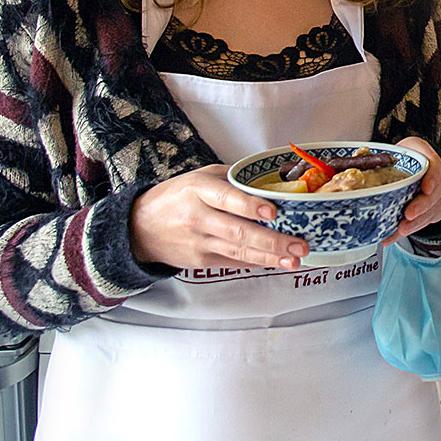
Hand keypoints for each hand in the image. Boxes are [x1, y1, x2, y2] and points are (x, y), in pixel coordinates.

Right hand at [130, 165, 307, 269]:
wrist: (140, 227)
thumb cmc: (177, 196)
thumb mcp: (201, 177)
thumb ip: (234, 179)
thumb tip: (273, 179)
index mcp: (198, 190)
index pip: (226, 199)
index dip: (249, 207)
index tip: (273, 212)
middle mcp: (198, 217)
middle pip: (238, 232)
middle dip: (273, 241)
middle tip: (300, 245)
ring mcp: (199, 243)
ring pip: (239, 252)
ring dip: (271, 258)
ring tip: (295, 260)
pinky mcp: (201, 262)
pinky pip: (234, 262)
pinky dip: (257, 263)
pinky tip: (277, 263)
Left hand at [382, 136, 440, 244]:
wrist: (426, 170)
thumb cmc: (410, 159)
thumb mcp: (403, 149)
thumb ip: (387, 155)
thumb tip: (362, 160)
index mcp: (428, 160)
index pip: (435, 168)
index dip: (432, 179)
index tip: (426, 188)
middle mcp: (436, 181)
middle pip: (433, 196)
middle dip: (421, 207)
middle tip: (408, 215)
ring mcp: (436, 199)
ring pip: (428, 214)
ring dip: (414, 224)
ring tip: (400, 229)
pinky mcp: (430, 213)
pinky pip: (418, 225)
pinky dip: (403, 233)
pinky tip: (390, 238)